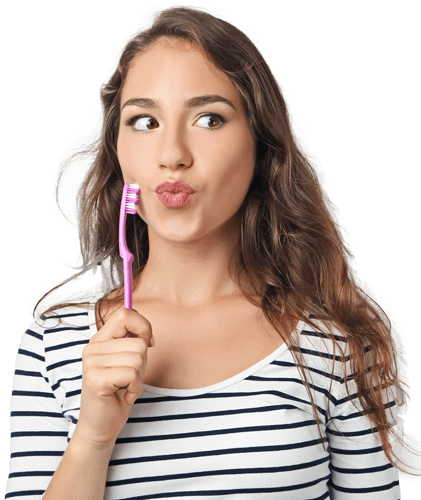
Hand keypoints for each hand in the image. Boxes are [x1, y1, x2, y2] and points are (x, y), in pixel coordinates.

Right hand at [75, 306, 153, 447]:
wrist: (101, 426)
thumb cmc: (118, 392)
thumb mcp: (128, 361)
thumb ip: (133, 341)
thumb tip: (142, 322)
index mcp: (100, 340)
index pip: (124, 314)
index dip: (143, 326)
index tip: (147, 343)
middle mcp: (93, 348)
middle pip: (138, 342)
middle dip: (143, 363)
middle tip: (128, 378)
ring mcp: (92, 363)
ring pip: (138, 358)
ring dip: (139, 378)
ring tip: (125, 387)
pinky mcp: (96, 379)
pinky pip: (132, 375)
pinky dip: (135, 389)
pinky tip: (123, 396)